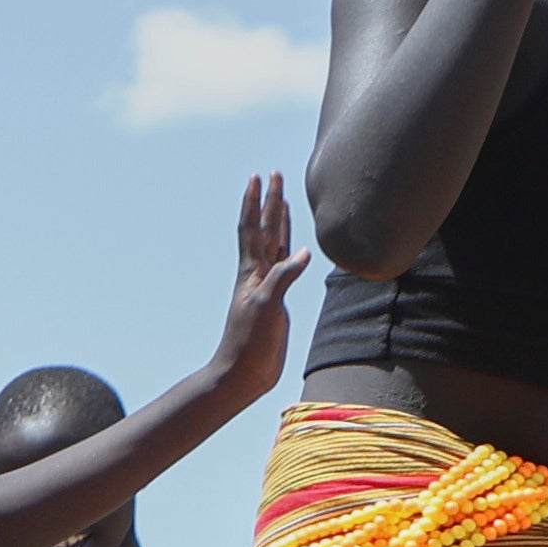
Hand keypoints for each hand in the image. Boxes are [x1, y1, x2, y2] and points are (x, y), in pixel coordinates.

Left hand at [210, 170, 306, 386]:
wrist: (244, 371)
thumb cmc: (250, 341)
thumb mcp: (266, 306)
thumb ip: (283, 277)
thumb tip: (303, 251)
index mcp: (250, 272)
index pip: (252, 228)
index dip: (254, 202)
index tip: (257, 177)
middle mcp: (256, 274)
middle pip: (263, 229)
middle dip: (268, 202)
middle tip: (273, 175)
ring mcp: (266, 286)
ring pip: (273, 245)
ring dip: (276, 221)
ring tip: (281, 200)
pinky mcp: (276, 300)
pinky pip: (284, 267)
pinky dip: (289, 251)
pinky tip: (296, 247)